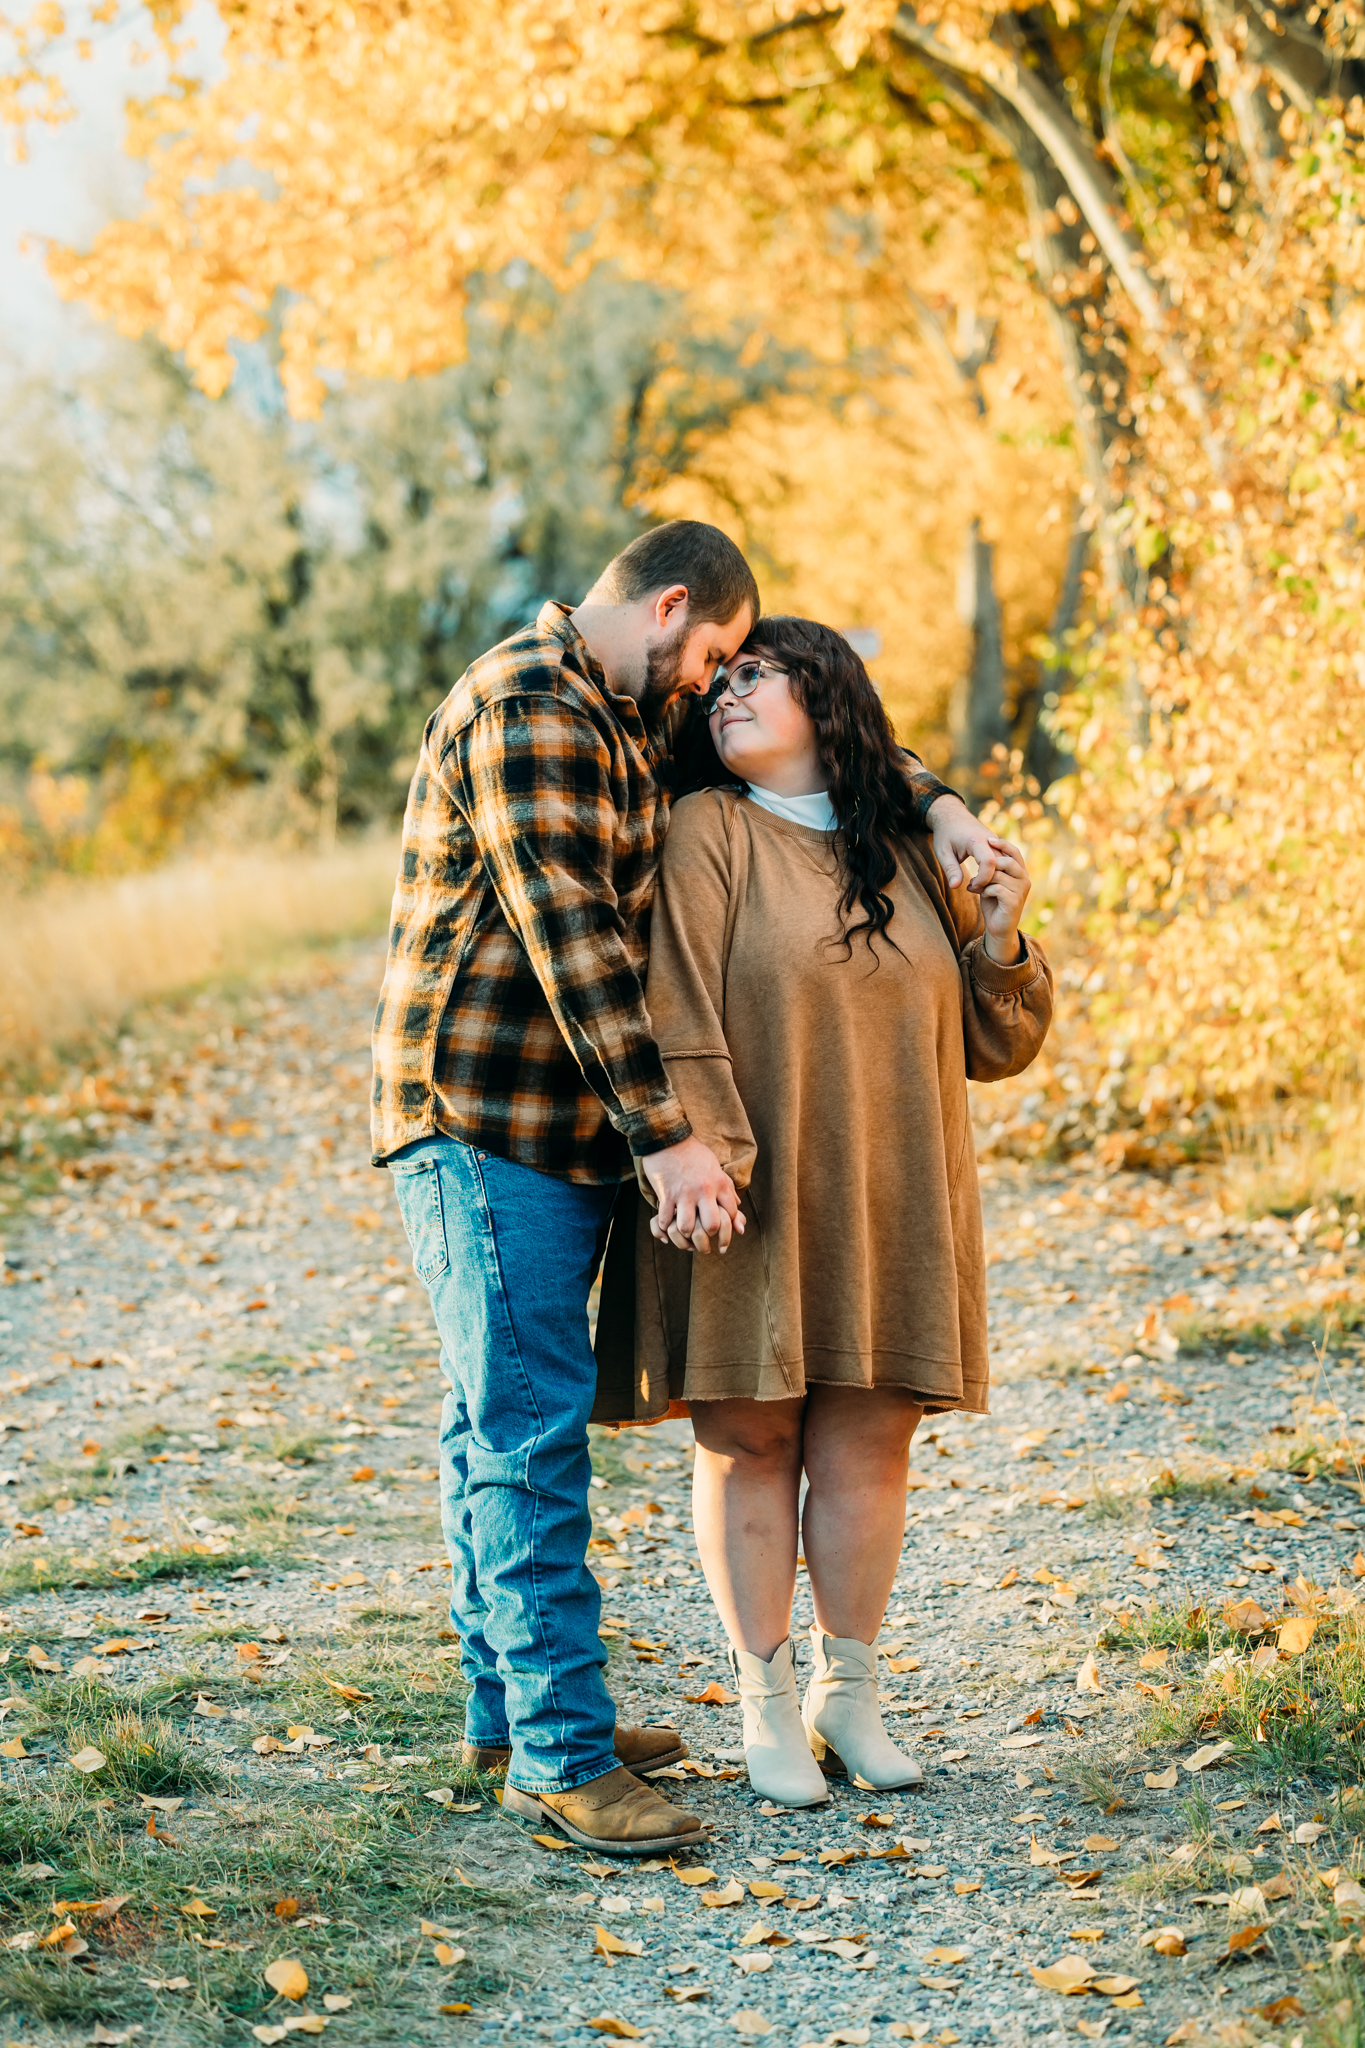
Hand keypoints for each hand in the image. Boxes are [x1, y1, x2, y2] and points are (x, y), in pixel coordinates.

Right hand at [640, 1135, 745, 1253]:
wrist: (668, 1138)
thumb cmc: (693, 1154)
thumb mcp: (715, 1167)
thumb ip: (727, 1188)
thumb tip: (739, 1207)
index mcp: (719, 1183)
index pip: (732, 1213)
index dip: (730, 1226)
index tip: (722, 1231)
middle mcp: (704, 1190)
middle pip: (712, 1226)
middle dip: (708, 1235)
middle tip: (704, 1238)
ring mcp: (684, 1193)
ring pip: (687, 1227)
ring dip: (684, 1233)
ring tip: (684, 1232)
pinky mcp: (666, 1194)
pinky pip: (665, 1219)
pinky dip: (665, 1226)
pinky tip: (667, 1223)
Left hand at [927, 791, 1004, 893]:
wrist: (950, 813)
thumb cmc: (945, 833)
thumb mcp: (943, 852)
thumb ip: (950, 869)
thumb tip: (955, 886)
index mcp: (976, 840)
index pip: (989, 863)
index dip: (983, 879)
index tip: (972, 886)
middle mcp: (989, 838)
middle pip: (1000, 864)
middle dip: (990, 879)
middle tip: (973, 887)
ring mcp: (994, 839)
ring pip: (1004, 861)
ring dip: (993, 875)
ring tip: (975, 882)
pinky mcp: (995, 841)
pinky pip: (1002, 858)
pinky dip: (994, 869)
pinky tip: (980, 875)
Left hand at [977, 839, 1030, 962]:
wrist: (997, 928)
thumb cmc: (993, 903)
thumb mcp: (991, 882)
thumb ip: (990, 870)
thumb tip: (983, 857)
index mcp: (1020, 872)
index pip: (1015, 852)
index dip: (1003, 844)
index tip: (988, 840)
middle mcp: (1025, 879)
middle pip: (1007, 861)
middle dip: (988, 867)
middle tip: (975, 877)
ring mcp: (1022, 890)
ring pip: (999, 875)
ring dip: (983, 881)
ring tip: (975, 887)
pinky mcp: (1015, 901)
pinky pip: (997, 888)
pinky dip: (985, 891)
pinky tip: (983, 896)